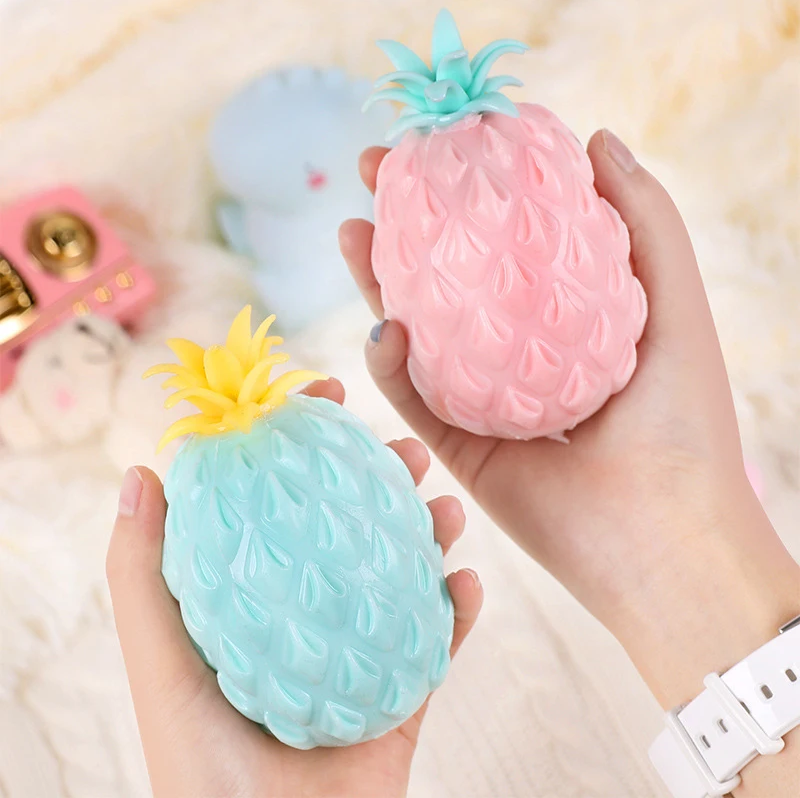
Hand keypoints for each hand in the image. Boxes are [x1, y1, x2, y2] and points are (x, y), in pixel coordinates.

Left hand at [107, 379, 482, 797]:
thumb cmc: (204, 765)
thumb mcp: (164, 664)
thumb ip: (146, 576)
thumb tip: (140, 474)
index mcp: (258, 593)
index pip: (282, 499)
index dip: (302, 442)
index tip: (324, 394)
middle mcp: (311, 609)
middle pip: (353, 522)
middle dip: (382, 474)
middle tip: (405, 448)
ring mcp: (362, 645)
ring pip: (406, 567)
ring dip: (432, 529)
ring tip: (445, 507)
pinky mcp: (404, 690)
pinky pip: (441, 639)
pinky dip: (463, 608)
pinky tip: (470, 582)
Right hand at [340, 131, 799, 794]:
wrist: (664, 535)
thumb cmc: (682, 419)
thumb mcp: (674, 303)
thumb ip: (644, 221)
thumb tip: (597, 140)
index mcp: (562, 320)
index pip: (504, 243)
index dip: (469, 193)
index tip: (440, 146)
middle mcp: (517, 356)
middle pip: (450, 280)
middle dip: (408, 225)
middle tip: (374, 173)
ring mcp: (483, 401)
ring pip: (418, 333)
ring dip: (379, 281)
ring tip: (352, 230)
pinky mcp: (459, 449)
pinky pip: (414, 399)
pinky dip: (391, 364)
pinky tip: (384, 326)